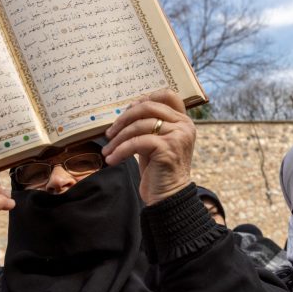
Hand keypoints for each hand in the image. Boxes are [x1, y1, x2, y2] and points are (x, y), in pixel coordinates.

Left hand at [102, 89, 195, 204]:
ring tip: (108, 150)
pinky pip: (137, 142)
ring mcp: (178, 136)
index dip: (145, 98)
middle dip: (124, 118)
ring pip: (140, 125)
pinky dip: (120, 150)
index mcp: (184, 121)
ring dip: (118, 138)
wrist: (168, 196)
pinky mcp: (168, 148)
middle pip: (149, 107)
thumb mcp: (154, 142)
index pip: (168, 95)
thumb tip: (130, 107)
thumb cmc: (159, 170)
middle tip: (109, 133)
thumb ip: (149, 124)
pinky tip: (112, 160)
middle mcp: (184, 126)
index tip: (127, 111)